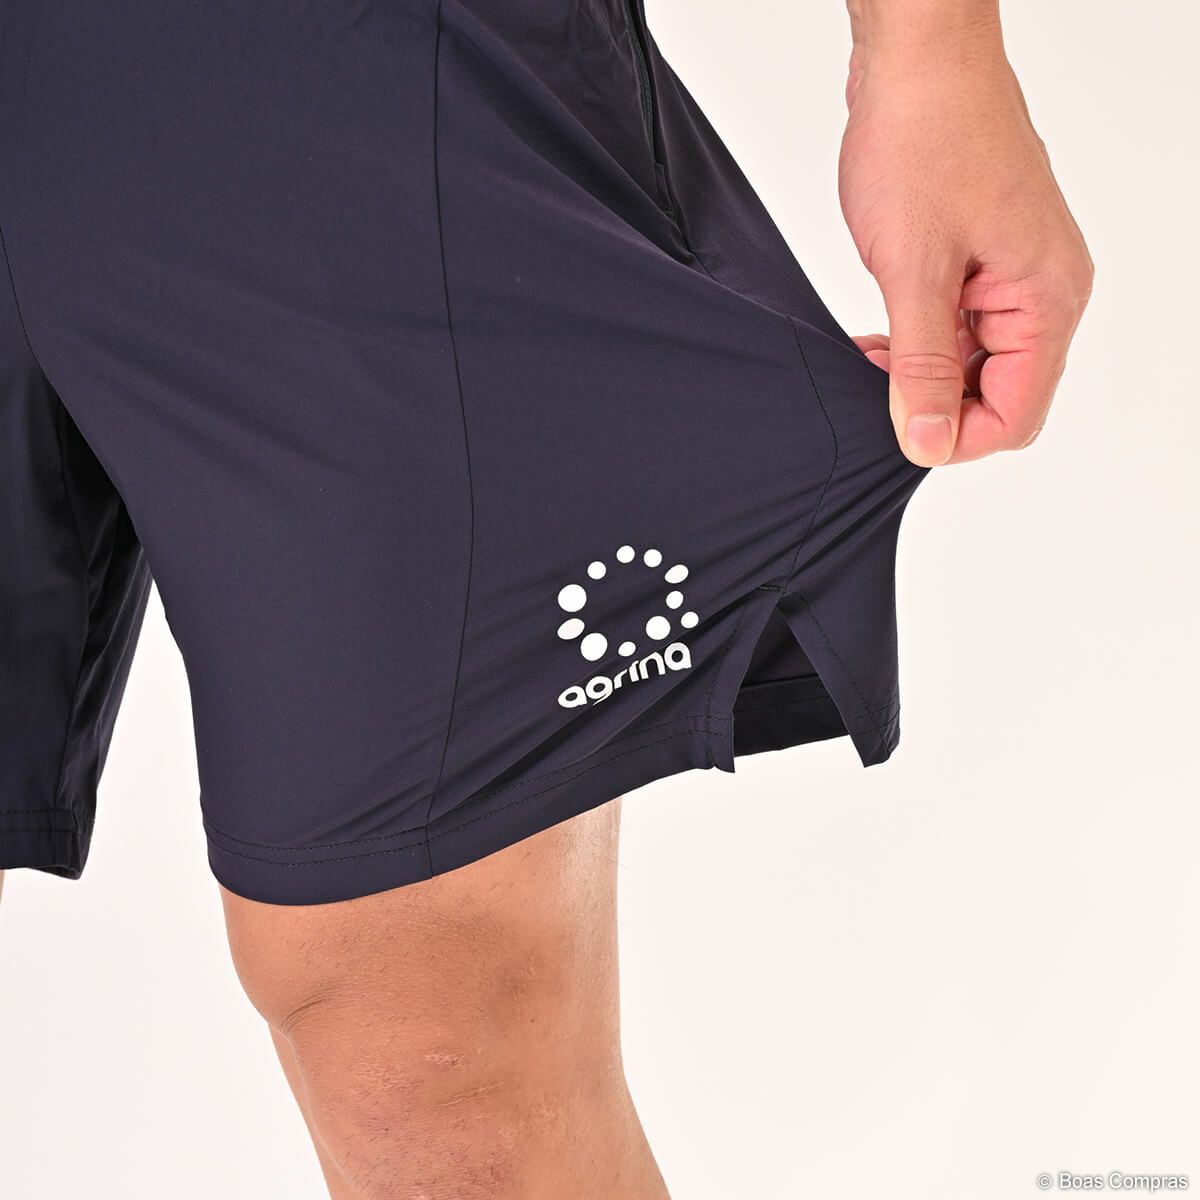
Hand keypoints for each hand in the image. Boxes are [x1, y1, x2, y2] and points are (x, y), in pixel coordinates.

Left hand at [839, 15, 1092, 465]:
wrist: (919, 60)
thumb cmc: (925, 139)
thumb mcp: (914, 272)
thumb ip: (922, 366)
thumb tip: (929, 439)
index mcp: (1047, 299)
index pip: (1016, 415)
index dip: (956, 439)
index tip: (899, 432)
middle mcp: (1044, 290)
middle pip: (1001, 394)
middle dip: (937, 404)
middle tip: (876, 387)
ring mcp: (1016, 273)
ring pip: (976, 363)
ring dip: (923, 373)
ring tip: (871, 354)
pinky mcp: (986, 258)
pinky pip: (961, 327)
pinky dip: (921, 341)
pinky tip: (881, 335)